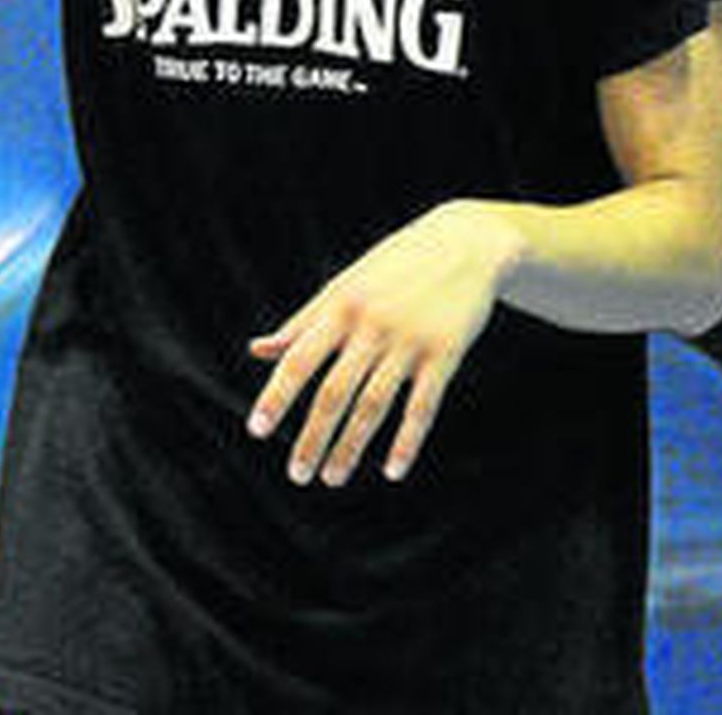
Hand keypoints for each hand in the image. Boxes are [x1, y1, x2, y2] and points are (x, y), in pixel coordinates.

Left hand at [246, 201, 525, 487]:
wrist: (465, 242)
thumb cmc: (395, 266)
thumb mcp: (345, 285)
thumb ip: (303, 322)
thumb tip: (258, 350)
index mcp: (341, 305)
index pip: (300, 358)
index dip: (277, 395)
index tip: (256, 430)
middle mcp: (371, 324)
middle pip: (334, 391)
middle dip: (312, 437)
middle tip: (297, 475)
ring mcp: (410, 339)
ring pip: (373, 404)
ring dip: (350, 446)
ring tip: (332, 478)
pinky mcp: (446, 352)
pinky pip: (422, 406)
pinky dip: (407, 441)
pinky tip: (393, 471)